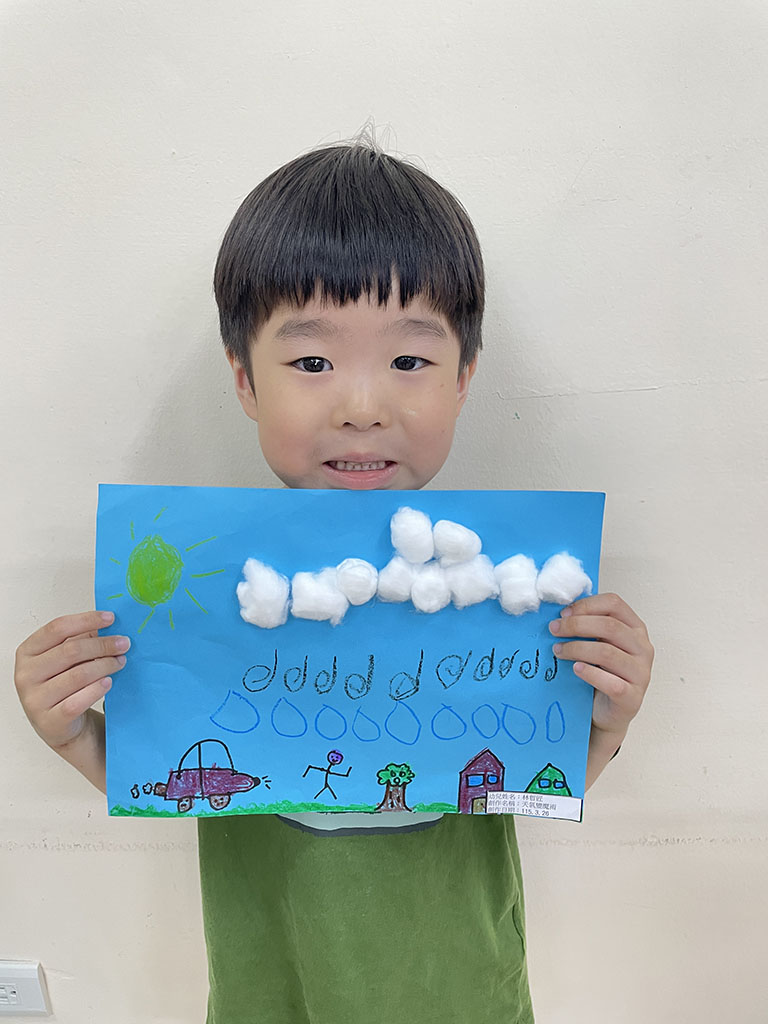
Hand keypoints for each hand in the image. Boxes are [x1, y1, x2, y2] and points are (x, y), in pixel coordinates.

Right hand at [14, 611, 129, 751]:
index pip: (57, 628)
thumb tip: (107, 624)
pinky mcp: (50, 721)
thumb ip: (80, 641)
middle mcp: (26, 675)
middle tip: (123, 644)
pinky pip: (78, 701)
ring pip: (78, 675)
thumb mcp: (66, 660)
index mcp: (28, 653)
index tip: (110, 618)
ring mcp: (35, 700)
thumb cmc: (64, 687)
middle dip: (102, 645)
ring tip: (120, 661)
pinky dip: (96, 689)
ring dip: (105, 665)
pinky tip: (108, 682)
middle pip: (70, 650)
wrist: (61, 726)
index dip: (86, 620)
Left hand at [548, 593, 653, 741]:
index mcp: (635, 629)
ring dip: (577, 649)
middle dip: (576, 625)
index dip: (587, 605)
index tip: (563, 613)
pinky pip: (610, 683)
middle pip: (610, 626)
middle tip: (554, 629)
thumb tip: (560, 613)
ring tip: (558, 651)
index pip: (614, 604)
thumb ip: (588, 627)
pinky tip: (576, 669)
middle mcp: (643, 648)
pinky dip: (590, 674)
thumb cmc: (600, 672)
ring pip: (607, 653)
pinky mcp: (632, 697)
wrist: (605, 712)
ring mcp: (641, 674)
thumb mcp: (597, 643)